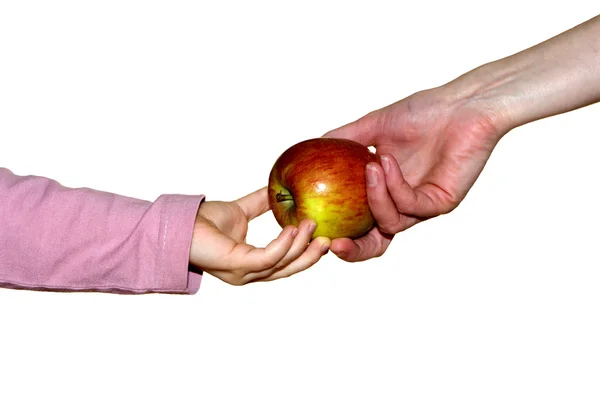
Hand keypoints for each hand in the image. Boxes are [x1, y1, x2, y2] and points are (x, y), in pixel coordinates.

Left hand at [189, 187, 329, 284]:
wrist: (178, 224)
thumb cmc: (203, 222)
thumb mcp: (242, 210)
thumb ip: (262, 203)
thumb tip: (282, 190)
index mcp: (253, 264)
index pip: (285, 264)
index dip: (306, 253)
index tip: (323, 237)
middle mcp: (249, 273)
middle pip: (288, 270)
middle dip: (311, 256)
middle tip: (329, 240)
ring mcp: (242, 273)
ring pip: (281, 265)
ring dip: (300, 245)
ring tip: (311, 225)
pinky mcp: (236, 265)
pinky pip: (267, 258)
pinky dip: (283, 245)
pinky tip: (292, 229)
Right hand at [324, 87, 506, 261]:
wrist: (463, 103)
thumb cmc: (423, 112)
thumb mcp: (372, 126)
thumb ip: (343, 139)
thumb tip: (310, 147)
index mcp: (387, 193)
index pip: (360, 226)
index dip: (338, 233)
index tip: (313, 227)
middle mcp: (404, 206)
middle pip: (376, 243)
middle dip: (353, 249)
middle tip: (332, 244)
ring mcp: (423, 207)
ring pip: (391, 222)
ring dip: (374, 197)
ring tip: (369, 166)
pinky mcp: (442, 202)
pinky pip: (410, 205)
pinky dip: (393, 186)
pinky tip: (386, 162)